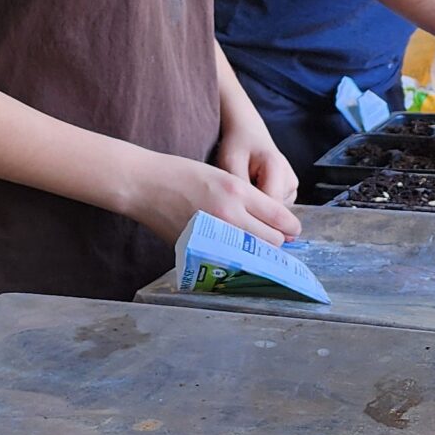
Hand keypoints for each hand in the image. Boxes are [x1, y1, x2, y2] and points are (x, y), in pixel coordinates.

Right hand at [124, 147, 300, 247]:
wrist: (144, 185)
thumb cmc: (181, 174)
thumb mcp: (222, 175)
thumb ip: (249, 197)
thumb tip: (275, 219)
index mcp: (237, 191)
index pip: (280, 217)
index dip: (290, 226)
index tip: (291, 229)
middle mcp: (229, 215)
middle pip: (272, 240)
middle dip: (276, 240)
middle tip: (271, 236)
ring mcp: (213, 235)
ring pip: (253, 254)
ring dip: (258, 251)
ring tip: (252, 245)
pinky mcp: (199, 249)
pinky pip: (229, 260)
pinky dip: (235, 258)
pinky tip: (232, 250)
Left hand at [214, 111, 298, 213]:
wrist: (249, 132)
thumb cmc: (237, 145)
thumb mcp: (230, 163)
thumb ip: (239, 188)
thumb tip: (243, 215)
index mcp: (276, 168)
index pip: (270, 208)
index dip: (252, 219)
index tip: (234, 222)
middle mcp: (290, 180)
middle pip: (275, 215)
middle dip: (254, 216)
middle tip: (234, 208)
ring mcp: (292, 188)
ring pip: (275, 214)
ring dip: (258, 210)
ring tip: (242, 195)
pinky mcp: (289, 193)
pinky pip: (275, 210)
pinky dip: (262, 207)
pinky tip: (250, 196)